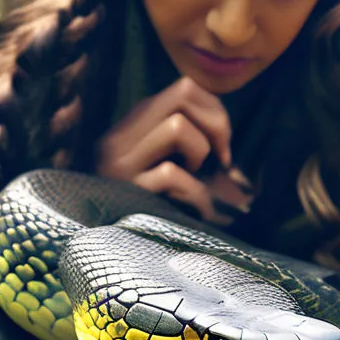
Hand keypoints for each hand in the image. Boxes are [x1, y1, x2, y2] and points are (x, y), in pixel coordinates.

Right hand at [95, 76, 249, 222]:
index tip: (222, 146)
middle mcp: (120, 136)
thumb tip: (224, 129)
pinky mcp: (125, 192)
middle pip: (182, 91)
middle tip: (221, 159)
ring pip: (177, 126)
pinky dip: (196, 193)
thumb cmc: (158, 206)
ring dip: (200, 153)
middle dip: (216, 123)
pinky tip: (198, 211)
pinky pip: (172, 173)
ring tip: (194, 179)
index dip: (215, 110)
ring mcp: (118, 164)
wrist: (115, 253)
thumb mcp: (167, 163)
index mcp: (132, 125)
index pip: (184, 86)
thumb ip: (187, 137)